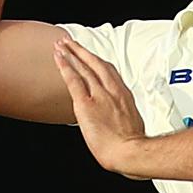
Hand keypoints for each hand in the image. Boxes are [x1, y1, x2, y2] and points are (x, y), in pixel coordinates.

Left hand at [53, 37, 147, 178]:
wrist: (129, 151)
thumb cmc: (133, 145)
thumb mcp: (134, 124)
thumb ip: (124, 116)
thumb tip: (119, 119)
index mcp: (124, 96)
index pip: (109, 72)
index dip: (97, 61)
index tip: (90, 56)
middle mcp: (112, 91)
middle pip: (96, 64)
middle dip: (82, 51)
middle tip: (71, 42)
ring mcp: (99, 96)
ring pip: (84, 68)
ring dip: (72, 54)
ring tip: (61, 45)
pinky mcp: (85, 104)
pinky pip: (74, 80)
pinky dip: (66, 66)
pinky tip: (59, 58)